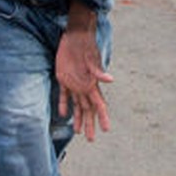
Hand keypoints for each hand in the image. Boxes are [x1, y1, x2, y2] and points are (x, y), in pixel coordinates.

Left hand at [56, 16, 113, 141]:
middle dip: (90, 124)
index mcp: (92, 84)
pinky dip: (64, 105)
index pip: (99, 105)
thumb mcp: (91, 59)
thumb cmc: (84, 46)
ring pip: (77, 105)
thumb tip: (111, 79)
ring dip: (78, 118)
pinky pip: (64, 95)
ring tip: (78, 132)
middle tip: (91, 139)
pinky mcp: (63, 78)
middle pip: (88, 109)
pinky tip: (63, 115)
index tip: (106, 129)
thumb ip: (99, 72)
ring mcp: (74, 83)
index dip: (103, 117)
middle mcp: (84, 86)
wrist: (75, 35)